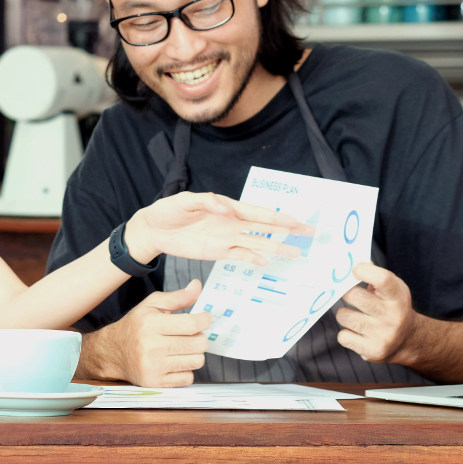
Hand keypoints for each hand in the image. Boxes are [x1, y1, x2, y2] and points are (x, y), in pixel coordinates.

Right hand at [77, 280, 210, 387]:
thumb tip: (197, 286)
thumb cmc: (135, 326)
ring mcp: (154, 366)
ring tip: (181, 348)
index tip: (204, 318)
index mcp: (151, 323)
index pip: (192, 324)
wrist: (112, 352)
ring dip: (193, 354)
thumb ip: (177, 297)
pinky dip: (185, 370)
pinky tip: (173, 362)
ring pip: (197, 361)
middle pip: (198, 344)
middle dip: (199, 337)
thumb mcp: (151, 305)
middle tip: (190, 334)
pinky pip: (188, 378)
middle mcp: (151, 346)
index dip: (204, 320)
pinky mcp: (156, 382)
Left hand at [126, 191, 312, 266]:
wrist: (153, 229)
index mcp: (226, 207)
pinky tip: (266, 262)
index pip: (256, 212)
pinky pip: (240, 254)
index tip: (296, 220)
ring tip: (296, 252)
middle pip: (264, 227)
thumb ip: (206, 203)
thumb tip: (227, 209)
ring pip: (257, 242)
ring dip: (276, 247)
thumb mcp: (184, 201)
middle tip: (309, 232)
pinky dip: (253, 258)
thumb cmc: (168, 210)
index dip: (276, 216)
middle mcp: (231, 222)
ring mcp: (226, 238)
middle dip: (287, 229)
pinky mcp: (217, 251)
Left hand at [336, 262, 417, 363]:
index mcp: (398, 296)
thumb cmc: (393, 307)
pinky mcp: (373, 351)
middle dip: (347, 293)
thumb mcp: (393, 289)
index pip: (381, 279)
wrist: (409, 340)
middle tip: (352, 296)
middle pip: (353, 295)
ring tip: (359, 317)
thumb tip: (349, 263)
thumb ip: (374, 275)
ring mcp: (383, 335)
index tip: (355, 270)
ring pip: (343, 316)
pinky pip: (343, 336)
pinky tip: (359, 333)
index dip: (363, 271)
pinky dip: (347, 334)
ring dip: (346, 315)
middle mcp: (393, 316)